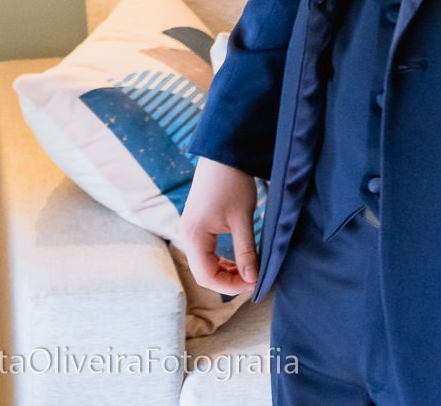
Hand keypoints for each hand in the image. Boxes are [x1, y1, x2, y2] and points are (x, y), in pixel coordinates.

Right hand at [175, 157, 260, 295]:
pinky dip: (220, 261)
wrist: (223, 154)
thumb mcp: (243, 219)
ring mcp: (189, 229)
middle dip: (228, 281)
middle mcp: (186, 234)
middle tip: (253, 279)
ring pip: (204, 264)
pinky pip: (205, 253)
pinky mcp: (195, 225)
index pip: (207, 277)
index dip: (231, 286)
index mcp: (194, 235)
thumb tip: (253, 279)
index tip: (254, 283)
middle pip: (203, 273)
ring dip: (224, 272)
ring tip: (248, 270)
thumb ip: (246, 252)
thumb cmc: (233, 183)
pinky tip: (238, 259)